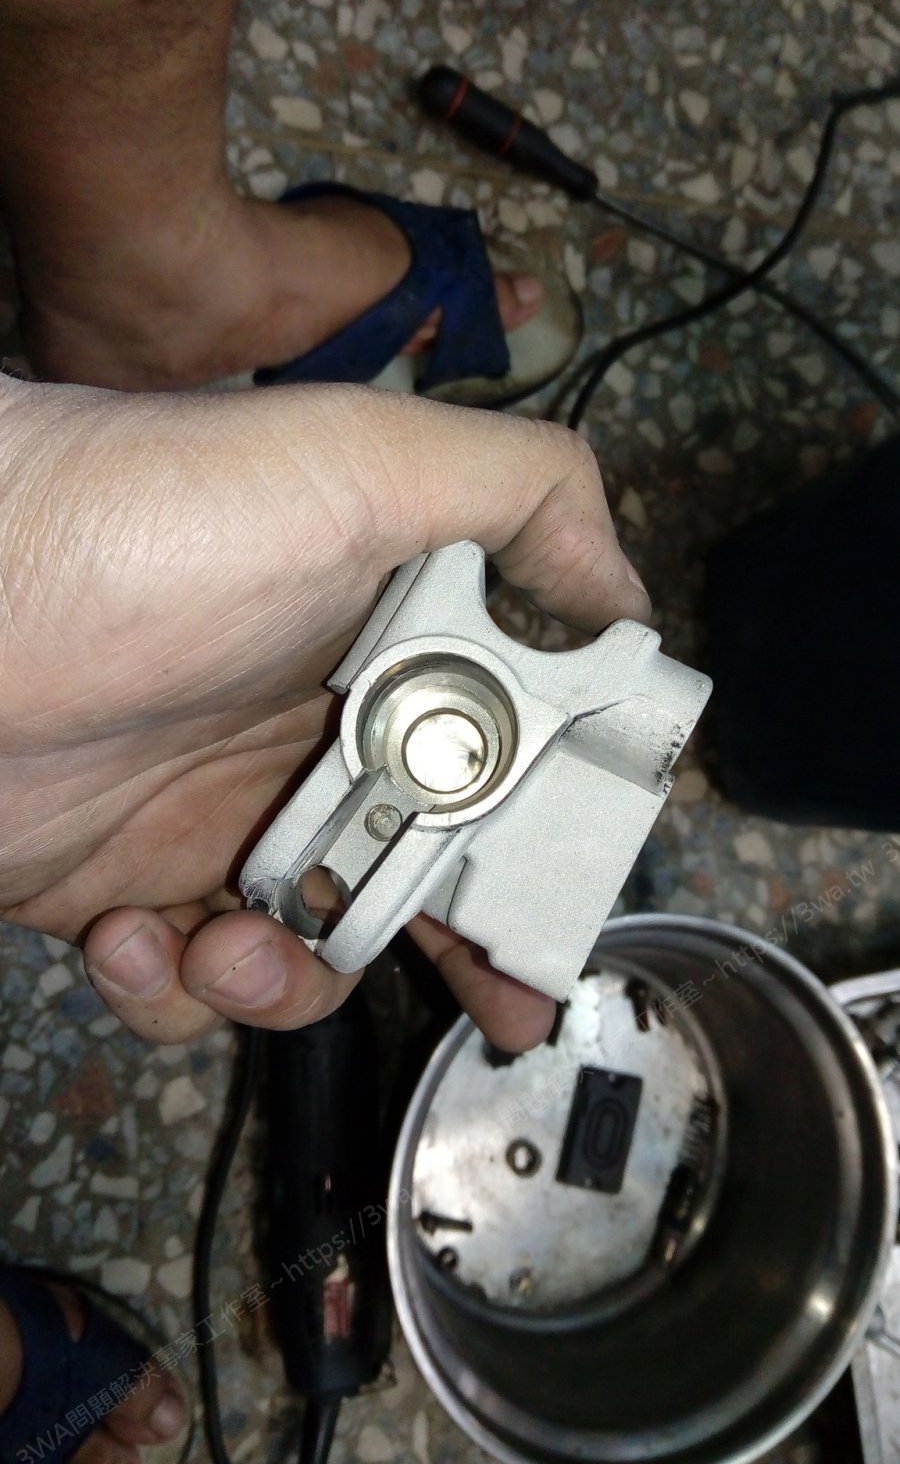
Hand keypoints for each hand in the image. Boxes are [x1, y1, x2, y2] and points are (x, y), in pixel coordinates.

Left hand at [0, 375, 648, 1048]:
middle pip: (423, 876)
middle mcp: (311, 739)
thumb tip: (627, 602)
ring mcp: (218, 819)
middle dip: (464, 950)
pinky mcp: (122, 889)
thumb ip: (524, 492)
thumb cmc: (148, 524)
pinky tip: (129, 930)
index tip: (568, 907)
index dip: (546, 840)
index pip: (501, 762)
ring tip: (231, 939)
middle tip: (496, 1001)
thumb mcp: (360, 461)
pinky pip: (185, 983)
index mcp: (384, 653)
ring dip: (291, 979)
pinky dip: (170, 987)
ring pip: (312, 953)